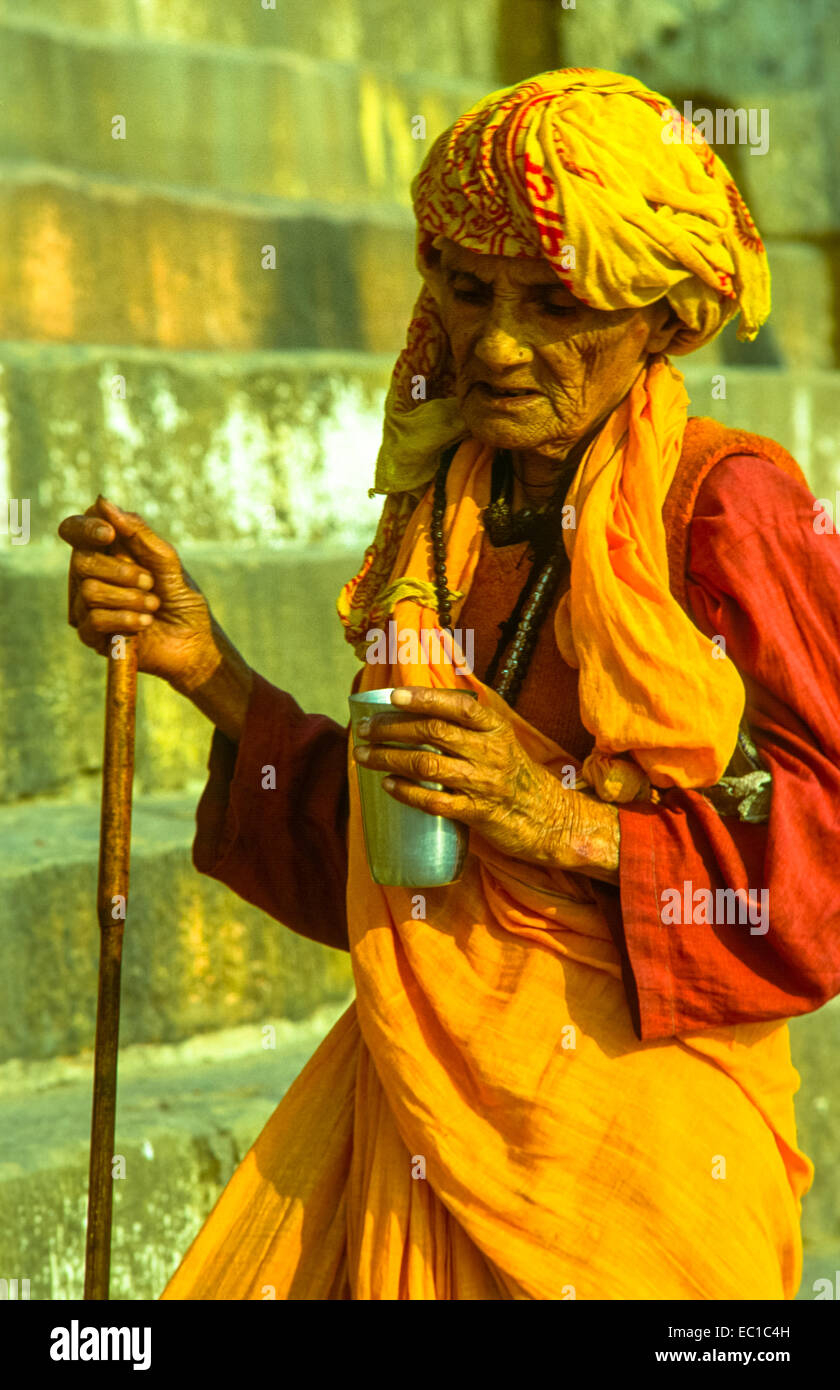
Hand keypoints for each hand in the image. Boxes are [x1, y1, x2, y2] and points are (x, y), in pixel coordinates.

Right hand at [58, 496, 223, 691]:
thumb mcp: (166, 561)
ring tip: (153, 605)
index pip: (74, 530)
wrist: (194, 643)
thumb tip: (102, 502)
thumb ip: (137, 532)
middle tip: (150, 582)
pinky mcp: (92, 636)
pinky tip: (145, 622)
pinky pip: (94, 619)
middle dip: (121, 570)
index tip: (109, 533)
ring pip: (88, 590)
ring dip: (129, 597)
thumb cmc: (181, 600)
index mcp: (105, 554)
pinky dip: (125, 618)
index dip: (85, 528)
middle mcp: (89, 577)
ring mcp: (87, 607)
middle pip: (80, 561)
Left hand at [353, 685, 597, 868]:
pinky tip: (388, 787)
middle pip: (433, 733)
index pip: (458, 706)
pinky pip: (435, 802)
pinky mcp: (477, 814)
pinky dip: (407, 793)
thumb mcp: (501, 742)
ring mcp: (483, 784)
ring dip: (389, 759)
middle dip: (392, 729)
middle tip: (365, 729)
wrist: (551, 819)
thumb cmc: (516, 776)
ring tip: (363, 756)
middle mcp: (490, 752)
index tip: (393, 696)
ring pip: (427, 766)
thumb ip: (469, 726)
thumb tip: (422, 709)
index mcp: (496, 729)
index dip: (424, 698)